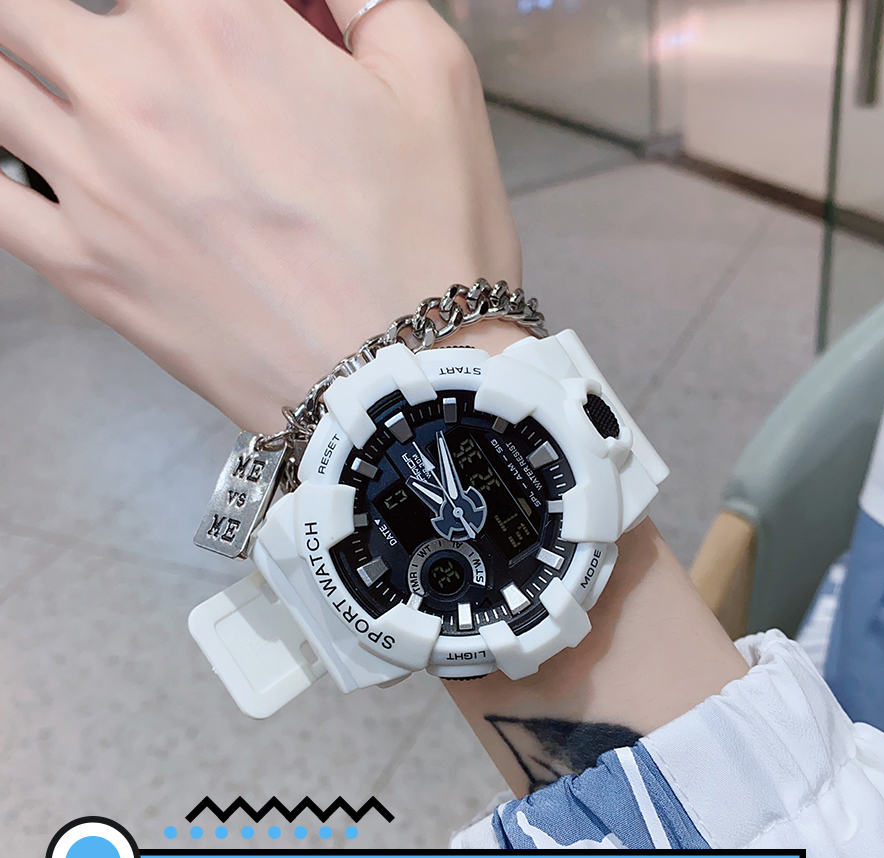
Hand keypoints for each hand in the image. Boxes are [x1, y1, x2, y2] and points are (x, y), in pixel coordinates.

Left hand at [0, 0, 519, 431]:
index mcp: (218, 18)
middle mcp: (133, 86)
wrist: (399, 386)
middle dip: (67, 21)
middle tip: (114, 54)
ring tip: (56, 86)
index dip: (201, 7)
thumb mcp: (434, 79)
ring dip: (17, 67)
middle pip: (27, 6)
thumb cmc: (424, 244)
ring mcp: (93, 181)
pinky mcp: (84, 268)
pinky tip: (21, 164)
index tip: (213, 29)